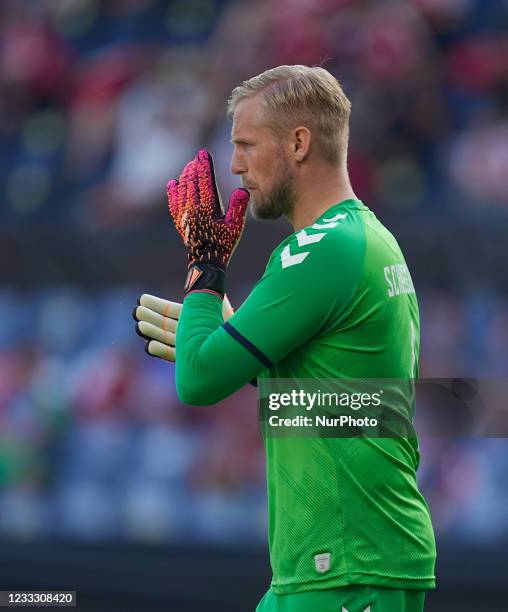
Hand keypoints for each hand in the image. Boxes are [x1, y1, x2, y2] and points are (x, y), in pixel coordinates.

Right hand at [133, 293, 234, 361]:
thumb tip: (196, 268)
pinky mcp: (193, 361)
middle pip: (167, 325)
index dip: (157, 306)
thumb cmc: (230, 320)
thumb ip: (203, 287)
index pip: (172, 311)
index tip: (142, 298)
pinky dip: (162, 352)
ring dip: (153, 333)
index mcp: (196, 317)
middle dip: (151, 318)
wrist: (241, 343)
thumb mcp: (214, 299)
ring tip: (139, 325)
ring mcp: (192, 346)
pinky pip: (175, 357)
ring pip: (168, 339)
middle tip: (136, 311)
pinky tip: (149, 346)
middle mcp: (192, 332)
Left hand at [167, 150, 248, 294]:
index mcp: (207, 207)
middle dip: (194, 168)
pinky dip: (173, 192)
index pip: (204, 181)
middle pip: (191, 182)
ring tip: (188, 168)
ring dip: (185, 177)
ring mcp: (184, 215)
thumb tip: (243, 190)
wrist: (206, 261)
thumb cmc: (224, 243)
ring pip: (182, 190)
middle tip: (196, 159)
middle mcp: (193, 209)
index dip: (203, 165)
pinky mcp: (179, 221)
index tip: (202, 153)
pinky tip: (173, 184)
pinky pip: (174, 202)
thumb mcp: (236, 226)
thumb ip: (239, 207)